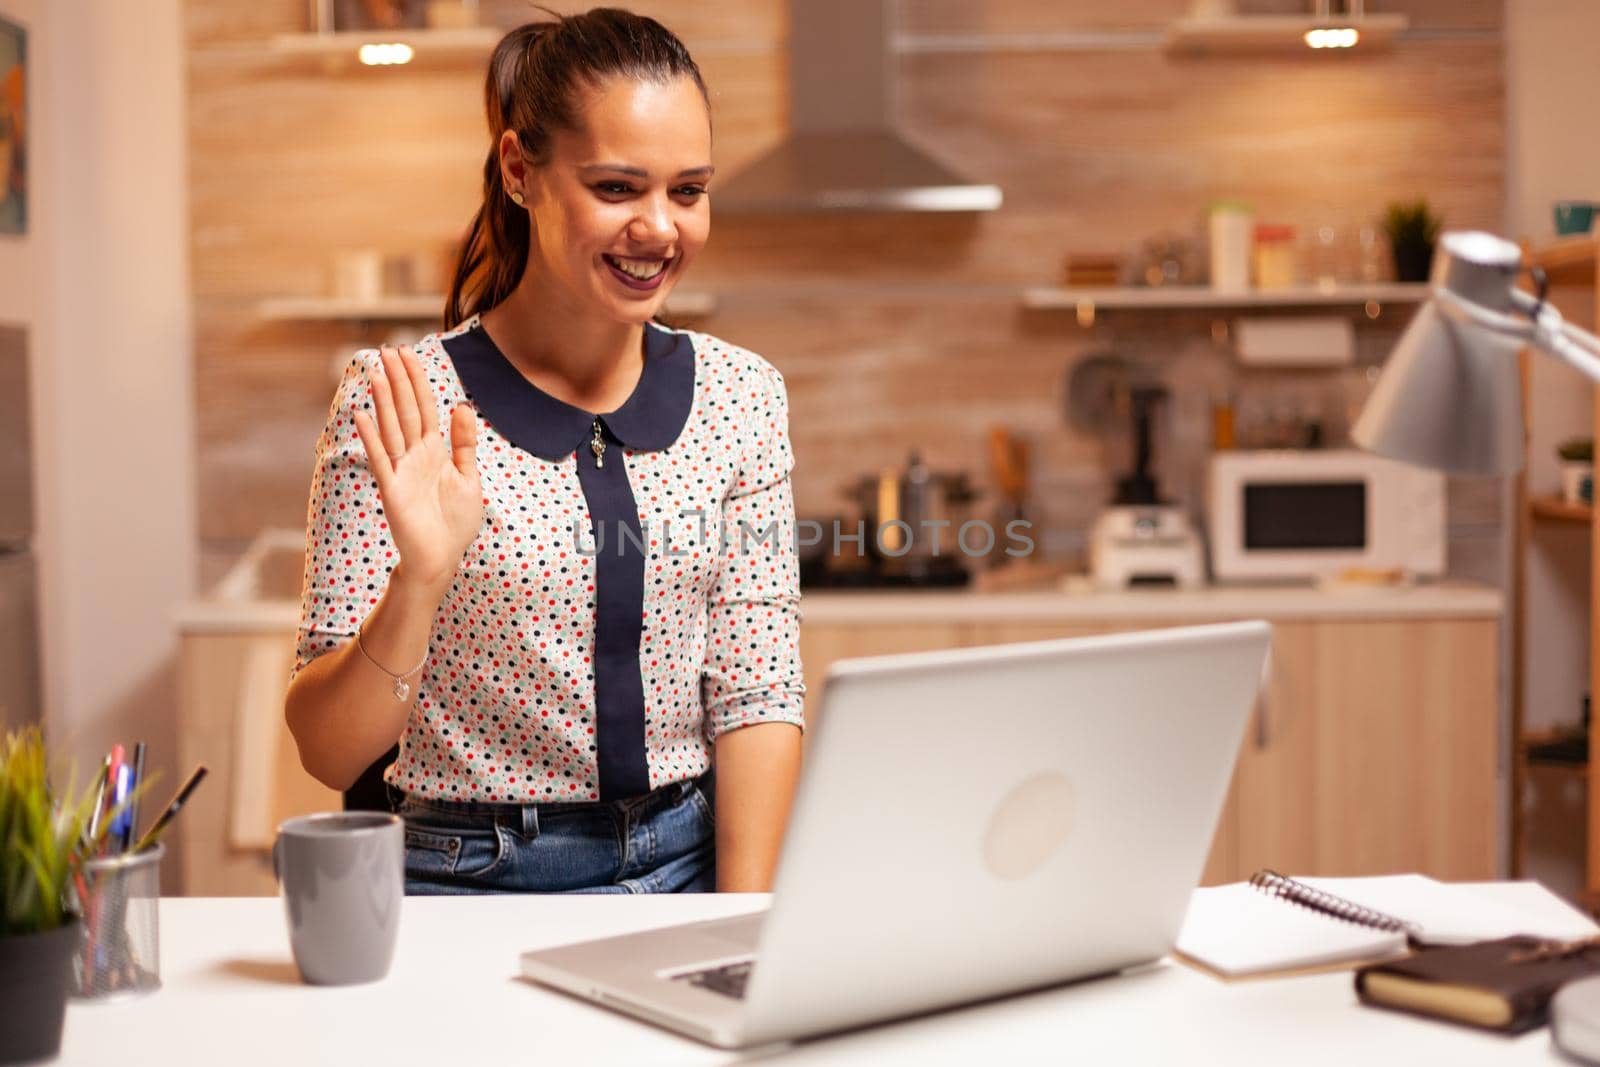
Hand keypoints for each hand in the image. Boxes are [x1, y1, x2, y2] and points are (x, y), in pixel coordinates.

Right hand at [352, 344, 482, 594]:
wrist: (442, 558)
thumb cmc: (455, 523)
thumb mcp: (469, 478)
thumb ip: (465, 444)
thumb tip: (461, 406)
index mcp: (435, 452)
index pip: (424, 408)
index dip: (417, 380)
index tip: (408, 353)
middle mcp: (415, 456)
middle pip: (406, 410)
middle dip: (399, 380)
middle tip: (388, 349)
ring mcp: (401, 471)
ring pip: (392, 428)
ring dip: (384, 400)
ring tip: (377, 372)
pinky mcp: (392, 489)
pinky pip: (381, 459)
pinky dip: (371, 438)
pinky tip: (361, 415)